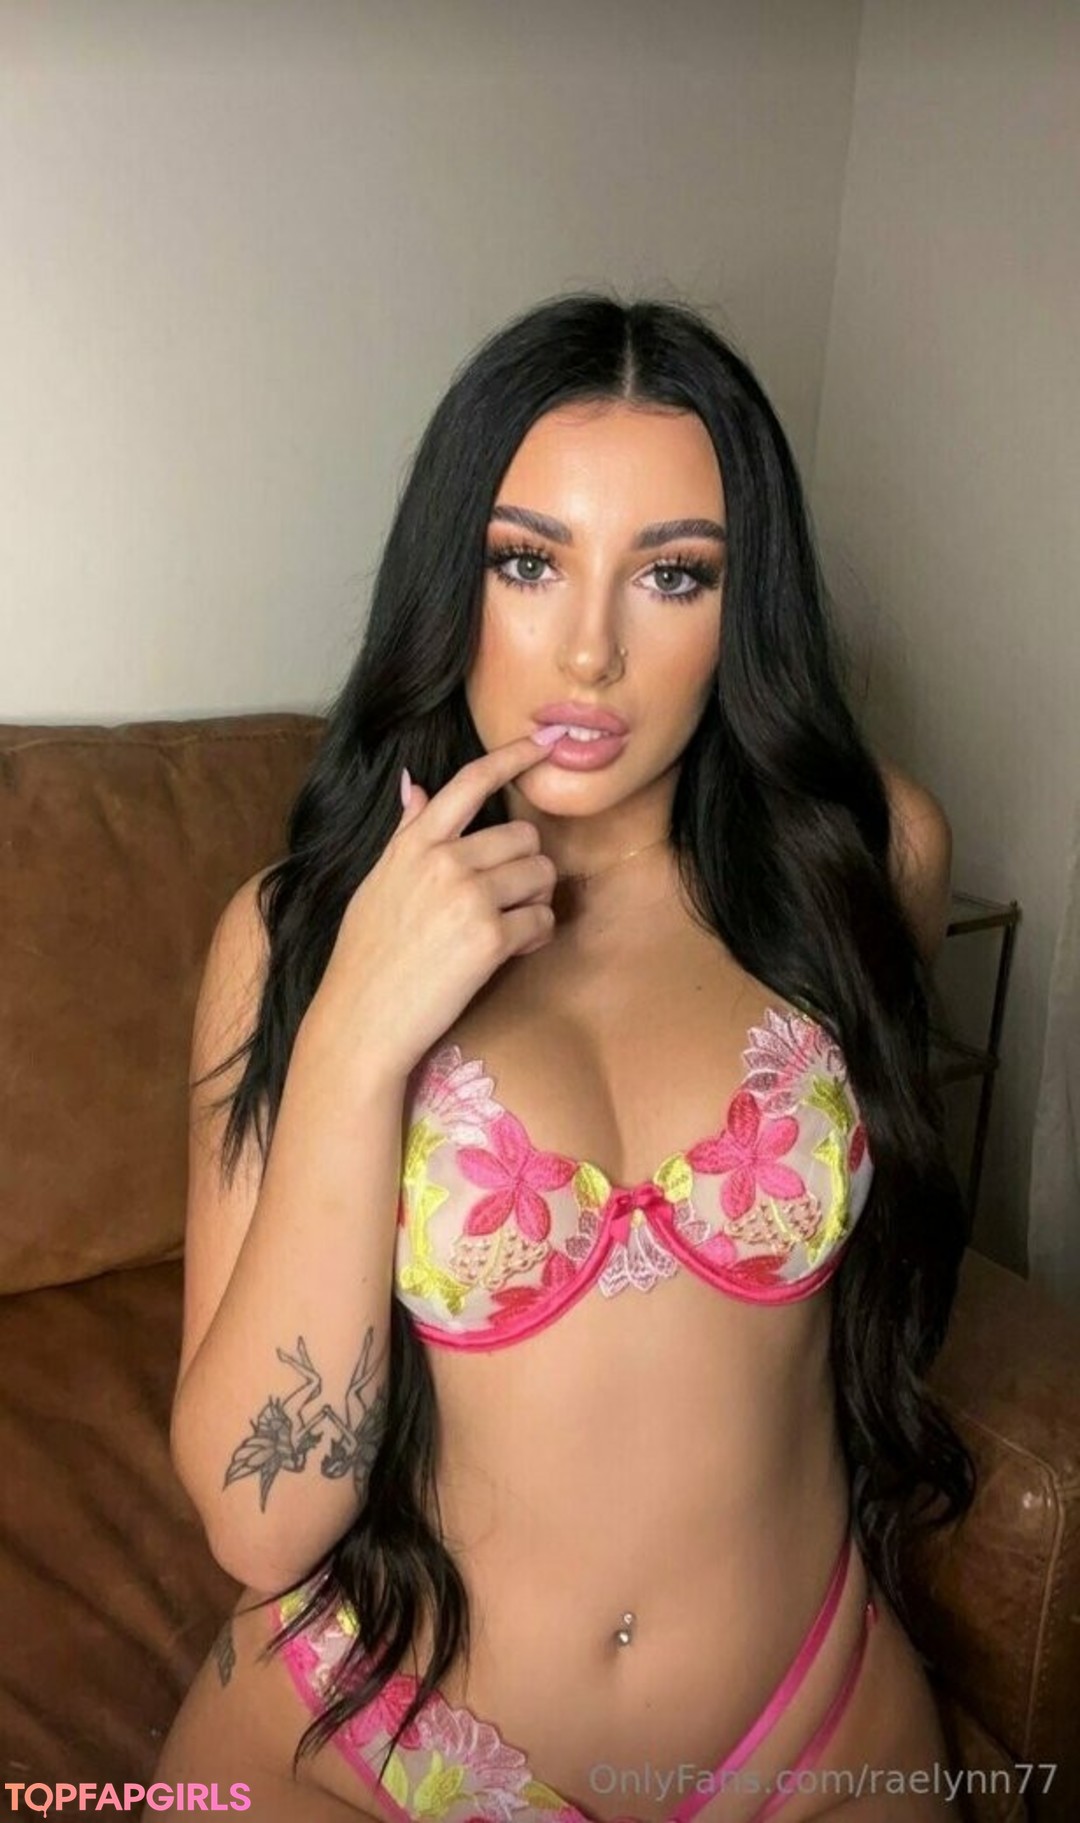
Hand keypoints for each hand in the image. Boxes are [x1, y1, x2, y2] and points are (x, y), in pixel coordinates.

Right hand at [304, 730, 562, 1082]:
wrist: (360, 1019)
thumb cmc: (366, 956)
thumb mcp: (377, 882)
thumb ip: (406, 834)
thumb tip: (414, 786)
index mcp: (414, 844)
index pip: (470, 782)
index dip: (512, 756)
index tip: (543, 743)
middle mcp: (442, 861)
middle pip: (524, 836)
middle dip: (527, 866)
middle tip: (508, 897)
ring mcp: (468, 897)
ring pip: (541, 874)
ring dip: (536, 900)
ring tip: (507, 926)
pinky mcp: (489, 937)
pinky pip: (542, 919)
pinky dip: (536, 936)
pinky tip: (512, 950)